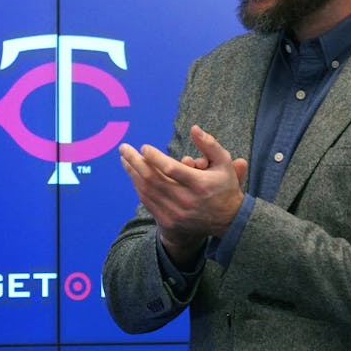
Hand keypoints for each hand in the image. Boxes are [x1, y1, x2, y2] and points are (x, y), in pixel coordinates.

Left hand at [118, 124, 246, 265]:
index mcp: (200, 184)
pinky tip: (133, 174)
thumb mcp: (224, 164)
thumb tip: (194, 128)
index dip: (155, 157)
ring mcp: (176, 212)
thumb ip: (210, 145)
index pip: (171, 169)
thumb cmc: (223, 187)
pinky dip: (138, 186)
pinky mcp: (168, 221)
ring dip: (132, 173)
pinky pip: (147, 201)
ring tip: (124, 159)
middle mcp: (186, 200)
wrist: (226, 222)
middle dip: (135, 161)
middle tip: (124, 148)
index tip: (144, 147)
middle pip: (153, 179)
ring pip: (147, 190)